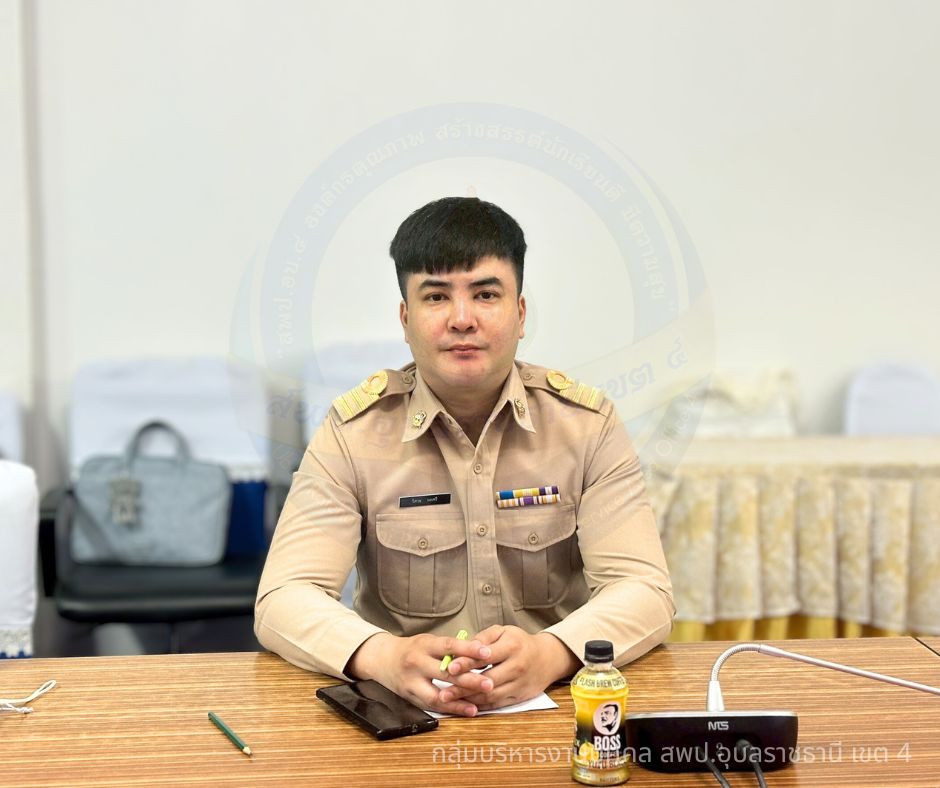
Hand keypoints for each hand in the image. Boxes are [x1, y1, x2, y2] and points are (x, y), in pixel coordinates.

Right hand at [345, 632, 493, 716]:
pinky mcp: (410, 698)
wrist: (381, 659)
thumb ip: (449, 648)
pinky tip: (467, 710)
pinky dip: (451, 709)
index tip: (487, 653)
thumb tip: (477, 650)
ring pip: (437, 695)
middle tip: (489, 683)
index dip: (468, 650)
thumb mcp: (427, 641)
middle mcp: (416, 664)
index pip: (448, 646)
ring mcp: (411, 683)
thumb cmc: (411, 649)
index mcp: (423, 645)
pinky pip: (432, 706)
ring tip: (479, 703)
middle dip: (468, 680)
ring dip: (460, 701)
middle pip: (444, 673)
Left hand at [439, 626, 579, 710]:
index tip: (449, 667)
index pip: (485, 656)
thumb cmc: (520, 642)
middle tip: (443, 691)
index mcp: (512, 646)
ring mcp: (519, 684)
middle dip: (463, 686)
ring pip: (490, 695)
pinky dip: (480, 706)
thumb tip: (463, 646)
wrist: (548, 658)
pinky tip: (465, 704)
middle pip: (486, 680)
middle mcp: (517, 666)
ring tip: (449, 699)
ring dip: (468, 699)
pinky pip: (497, 704)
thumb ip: (483, 638)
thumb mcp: (503, 631)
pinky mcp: (519, 697)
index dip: (466, 662)